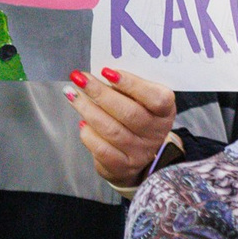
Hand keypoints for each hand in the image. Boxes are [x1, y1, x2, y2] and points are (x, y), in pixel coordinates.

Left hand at [67, 68, 174, 186]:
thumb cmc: (136, 116)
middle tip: (80, 79)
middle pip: (129, 113)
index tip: (107, 71)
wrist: (137, 153)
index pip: (156, 98)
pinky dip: (88, 134)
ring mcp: (140, 152)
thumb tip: (101, 74)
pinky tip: (82, 122)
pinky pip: (102, 149)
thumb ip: (128, 87)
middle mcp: (156, 133)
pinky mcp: (123, 166)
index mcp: (165, 112)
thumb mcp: (141, 100)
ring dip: (88, 109)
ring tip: (72, 94)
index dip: (132, 84)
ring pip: (112, 130)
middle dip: (100, 93)